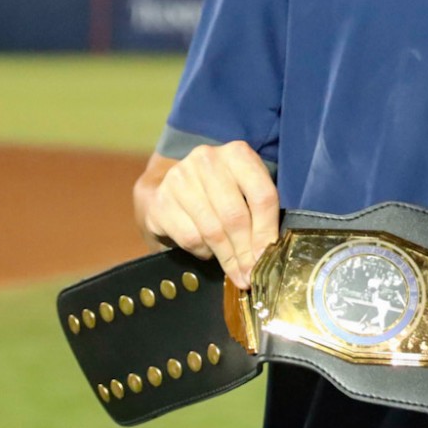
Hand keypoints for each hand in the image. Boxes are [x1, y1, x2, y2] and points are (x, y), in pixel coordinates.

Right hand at [138, 142, 280, 287]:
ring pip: (212, 230)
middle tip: (250, 274)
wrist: (170, 184)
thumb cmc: (220, 190)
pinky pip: (190, 238)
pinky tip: (208, 249)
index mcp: (237, 153)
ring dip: (227, 257)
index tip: (267, 259)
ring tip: (235, 269)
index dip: (267, 232)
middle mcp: (207, 160)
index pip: (262, 196)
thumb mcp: (245, 189)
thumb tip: (267, 255)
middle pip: (235, 216)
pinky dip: (203, 251)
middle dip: (245, 251)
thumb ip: (260, 213)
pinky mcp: (160, 201)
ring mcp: (180, 179)